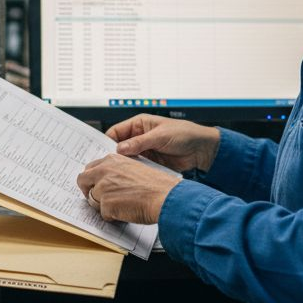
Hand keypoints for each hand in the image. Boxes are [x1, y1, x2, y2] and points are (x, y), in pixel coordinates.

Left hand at [76, 154, 181, 224]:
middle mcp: (104, 171)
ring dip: (103, 205)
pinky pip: (103, 214)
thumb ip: (118, 171)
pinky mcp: (106, 204)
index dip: (92, 179)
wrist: (165, 197)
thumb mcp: (135, 168)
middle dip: (87, 190)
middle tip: (96, 199)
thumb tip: (107, 181)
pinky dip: (113, 216)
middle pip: (82, 180)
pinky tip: (126, 212)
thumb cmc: (157, 185)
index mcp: (112, 160)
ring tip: (121, 206)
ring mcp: (103, 187)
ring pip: (92, 199)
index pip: (90, 168)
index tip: (94, 185)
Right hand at [105, 114, 220, 172]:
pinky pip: (137, 167)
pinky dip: (132, 172)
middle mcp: (139, 137)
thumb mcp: (160, 136)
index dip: (107, 142)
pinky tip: (128, 178)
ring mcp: (144, 151)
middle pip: (119, 147)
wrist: (202, 149)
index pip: (116, 132)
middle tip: (105, 166)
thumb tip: (119, 149)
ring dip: (123, 165)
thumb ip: (139, 142)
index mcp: (139, 124)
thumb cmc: (184, 134)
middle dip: (112, 155)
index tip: (101, 153)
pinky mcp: (150, 163)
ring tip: (115, 174)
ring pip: (127, 159)